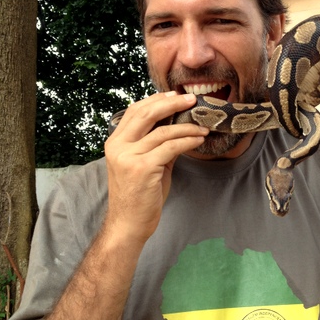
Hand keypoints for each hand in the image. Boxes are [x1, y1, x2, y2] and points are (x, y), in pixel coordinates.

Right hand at [104, 91, 208, 246]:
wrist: (129, 223)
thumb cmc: (139, 194)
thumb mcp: (146, 163)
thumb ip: (157, 144)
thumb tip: (179, 125)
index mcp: (115, 142)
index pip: (135, 111)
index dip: (156, 100)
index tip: (175, 95)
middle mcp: (118, 146)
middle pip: (146, 113)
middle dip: (172, 103)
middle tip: (192, 99)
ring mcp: (129, 157)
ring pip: (163, 131)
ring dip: (188, 126)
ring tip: (204, 126)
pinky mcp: (143, 168)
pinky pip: (171, 147)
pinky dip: (188, 141)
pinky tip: (199, 139)